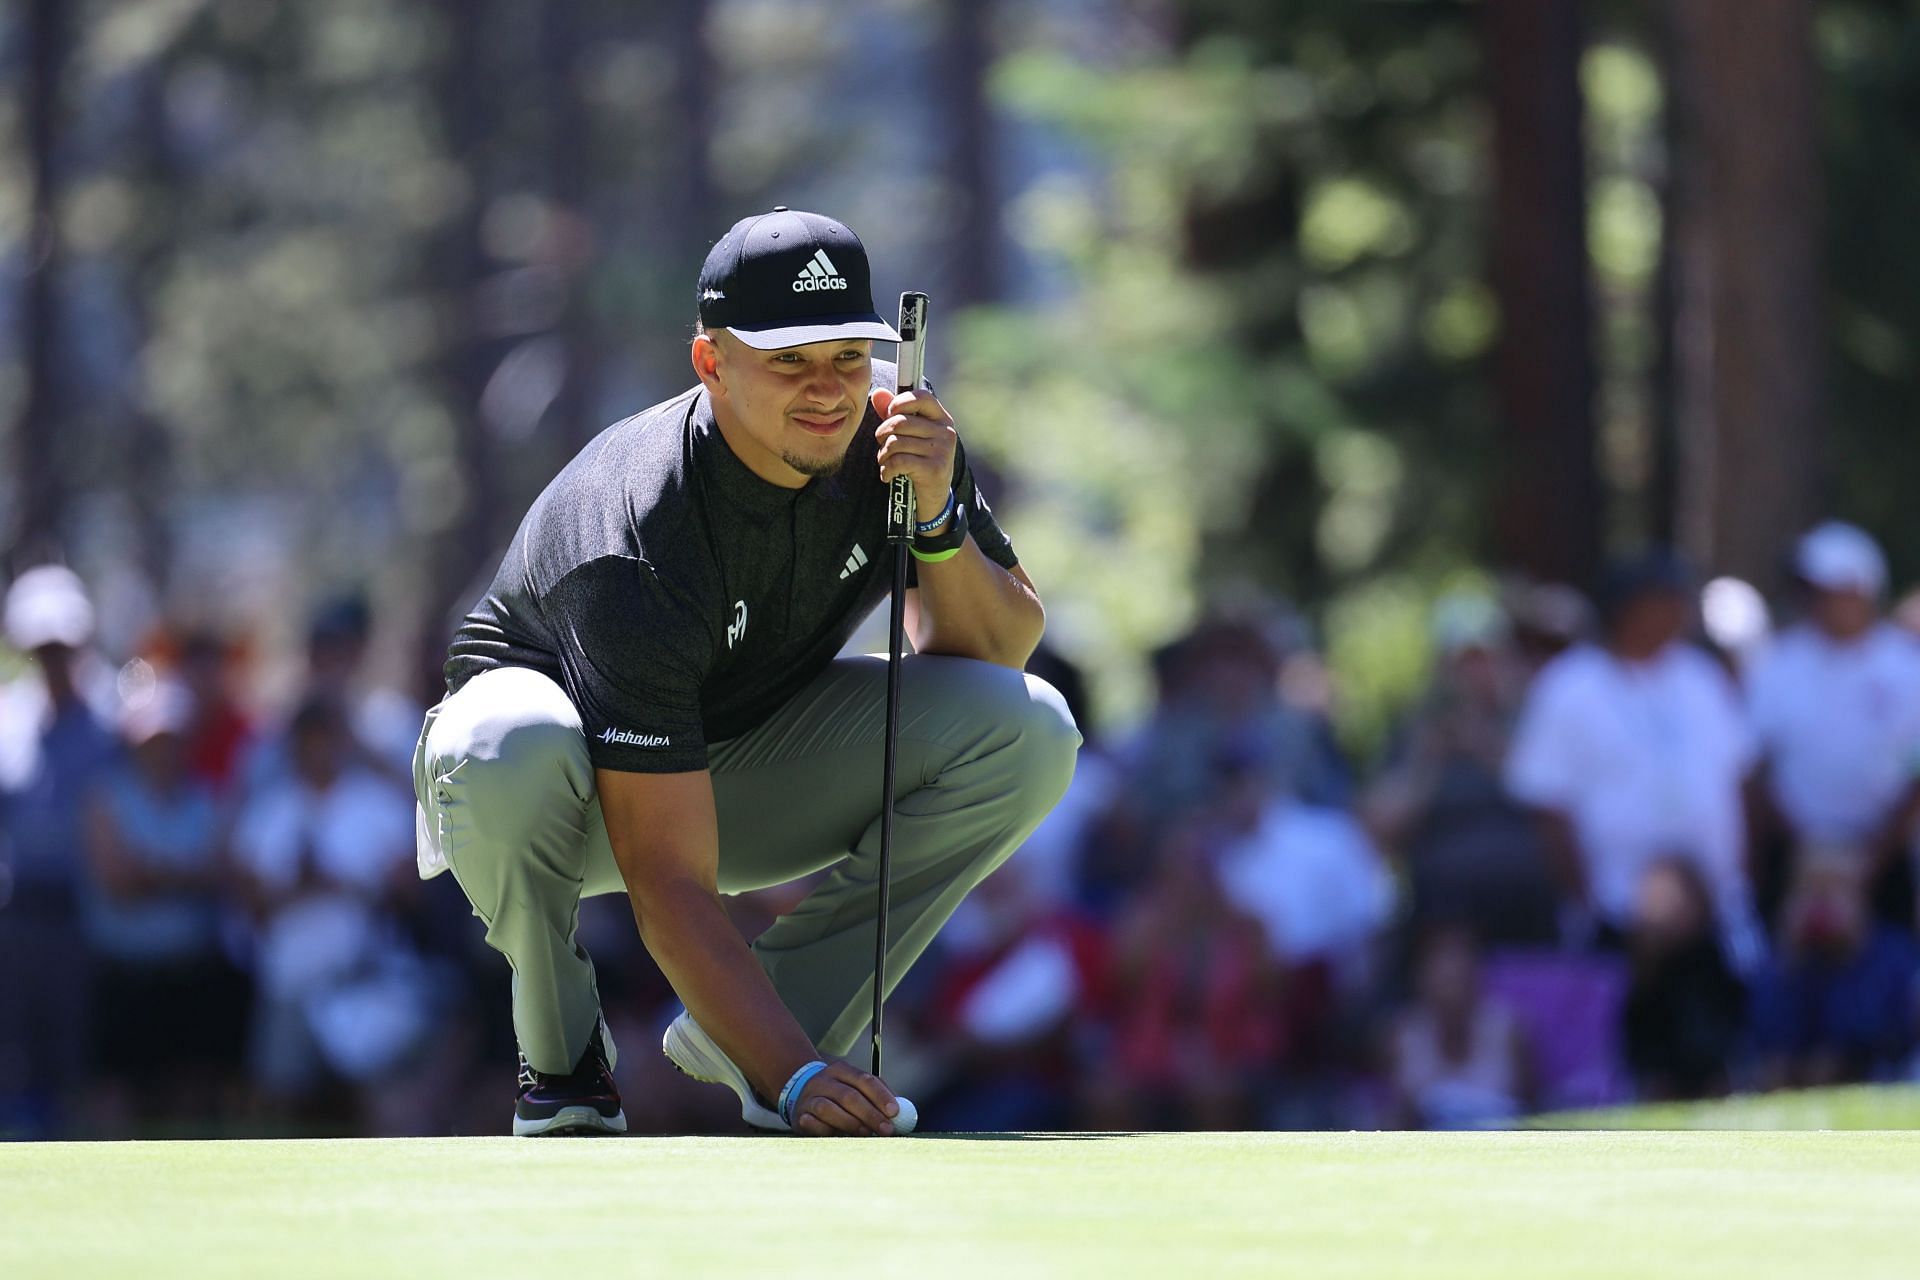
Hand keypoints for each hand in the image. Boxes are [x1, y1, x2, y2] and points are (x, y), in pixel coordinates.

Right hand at [790, 1059, 903, 1136]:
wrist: (799, 1092)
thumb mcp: (856, 1087)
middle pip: (848, 1096)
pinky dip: (825, 1130)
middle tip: (886, 1130)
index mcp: (841, 1070)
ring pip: (828, 1109)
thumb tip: (902, 1110)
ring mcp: (809, 1098)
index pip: (864, 1080)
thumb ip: (877, 1096)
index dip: (881, 1096)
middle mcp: (823, 1081)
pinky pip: (812, 1124)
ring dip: (850, 1123)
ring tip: (865, 1134)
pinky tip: (837, 1136)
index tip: (894, 1112)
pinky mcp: (799, 1116)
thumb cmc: (839, 1094)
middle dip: (870, 1114)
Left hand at [870, 387, 957, 523]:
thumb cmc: (919, 461)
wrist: (934, 497)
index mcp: (942, 418)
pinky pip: (899, 461)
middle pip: (900, 422)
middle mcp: (946, 432)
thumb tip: (877, 393)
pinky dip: (887, 470)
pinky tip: (887, 475)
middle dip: (882, 434)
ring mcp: (942, 450)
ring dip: (883, 455)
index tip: (889, 414)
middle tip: (882, 444)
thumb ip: (894, 414)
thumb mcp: (910, 436)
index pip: (921, 396)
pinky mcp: (935, 469)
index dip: (900, 402)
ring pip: (896, 443)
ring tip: (885, 462)